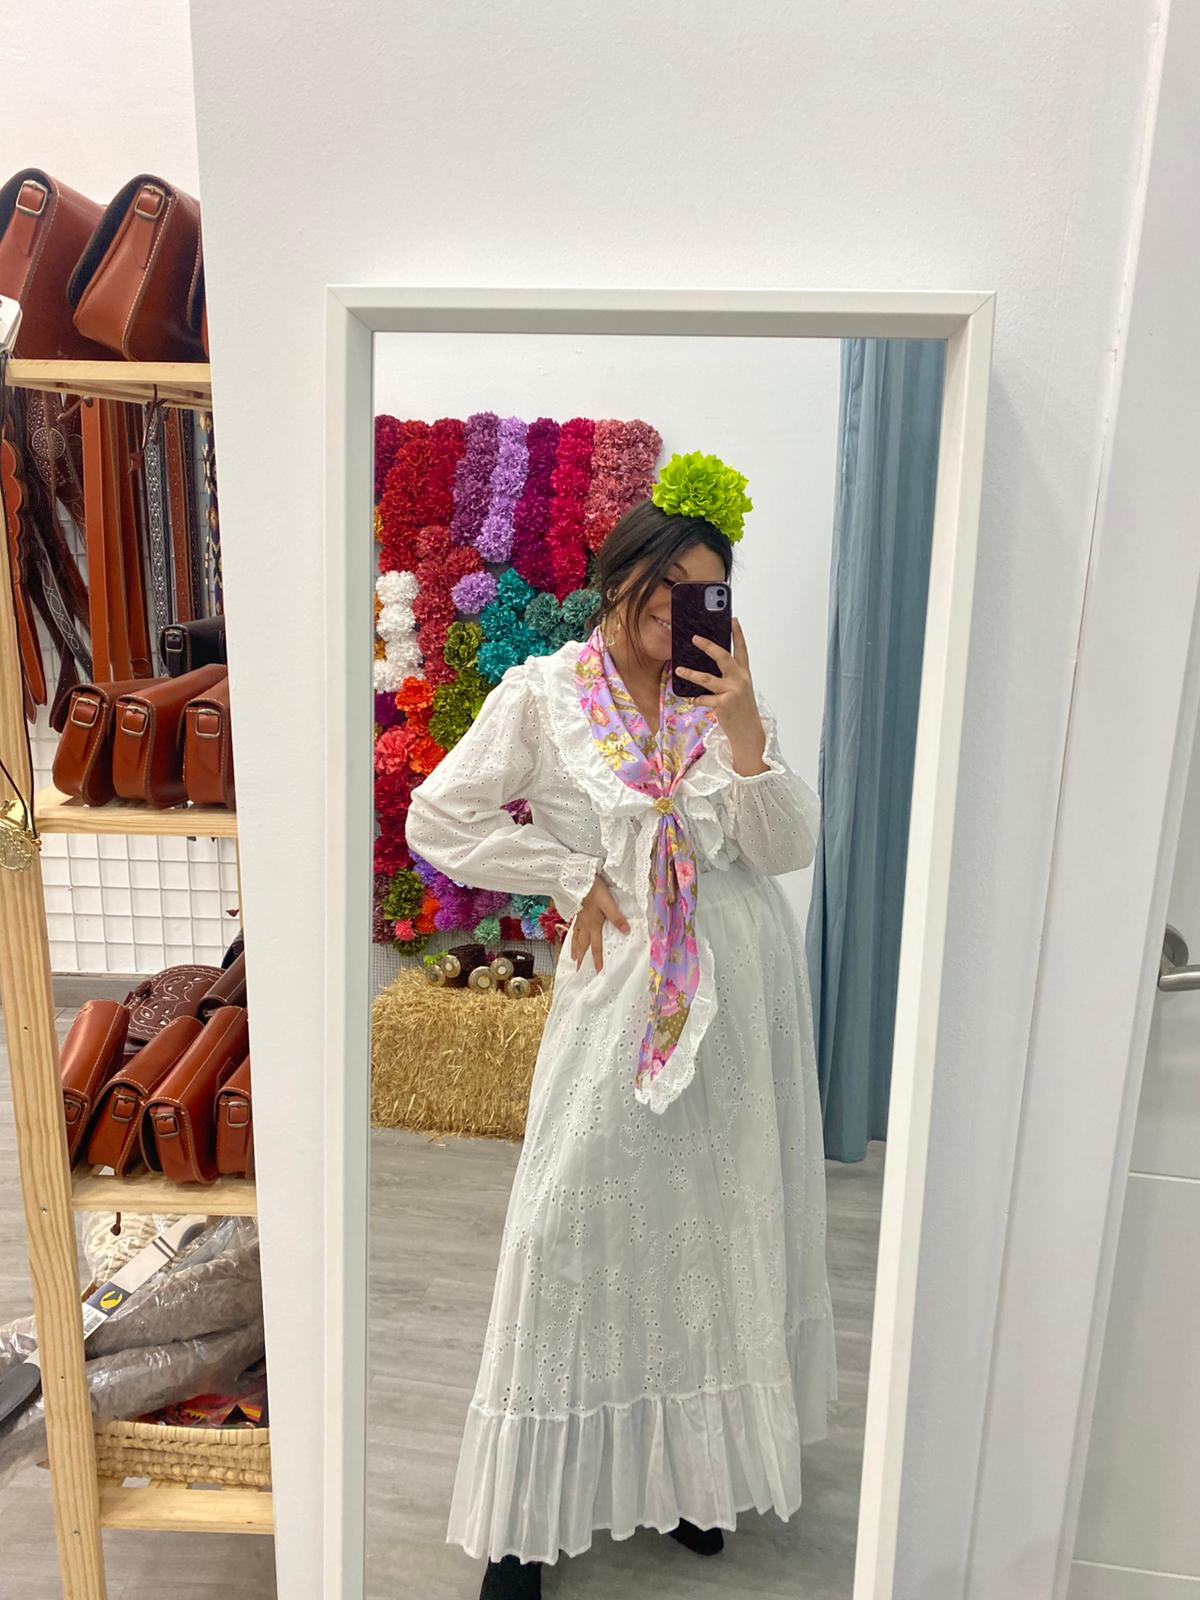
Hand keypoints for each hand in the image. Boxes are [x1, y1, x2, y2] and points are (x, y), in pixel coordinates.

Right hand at [570, 874, 629, 972]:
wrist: (578, 879)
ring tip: (573, 958)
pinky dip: (572, 936)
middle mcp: (585, 925)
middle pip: (583, 944)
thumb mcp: (608, 903)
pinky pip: (574, 929)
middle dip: (582, 958)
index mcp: (593, 925)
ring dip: (575, 949)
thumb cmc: (594, 891)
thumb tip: (626, 932)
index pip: (596, 946)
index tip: (598, 971)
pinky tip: (573, 936)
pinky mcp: (576, 912)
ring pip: (576, 938)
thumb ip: (616, 918)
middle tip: (579, 969)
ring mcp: (579, 919)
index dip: (597, 959)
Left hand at [675, 617, 768, 773]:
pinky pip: (703, 698)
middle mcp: (740, 679)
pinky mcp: (724, 704)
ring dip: (690, 673)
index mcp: (744, 673)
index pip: (741, 649)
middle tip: (694, 638)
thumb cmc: (741, 710)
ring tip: (678, 670)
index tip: (732, 619)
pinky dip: (696, 700)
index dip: (737, 633)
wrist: (748, 733)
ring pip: (706, 678)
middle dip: (707, 645)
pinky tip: (692, 700)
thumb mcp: (739, 690)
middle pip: (722, 656)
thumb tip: (706, 665)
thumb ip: (728, 677)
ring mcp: (733, 691)